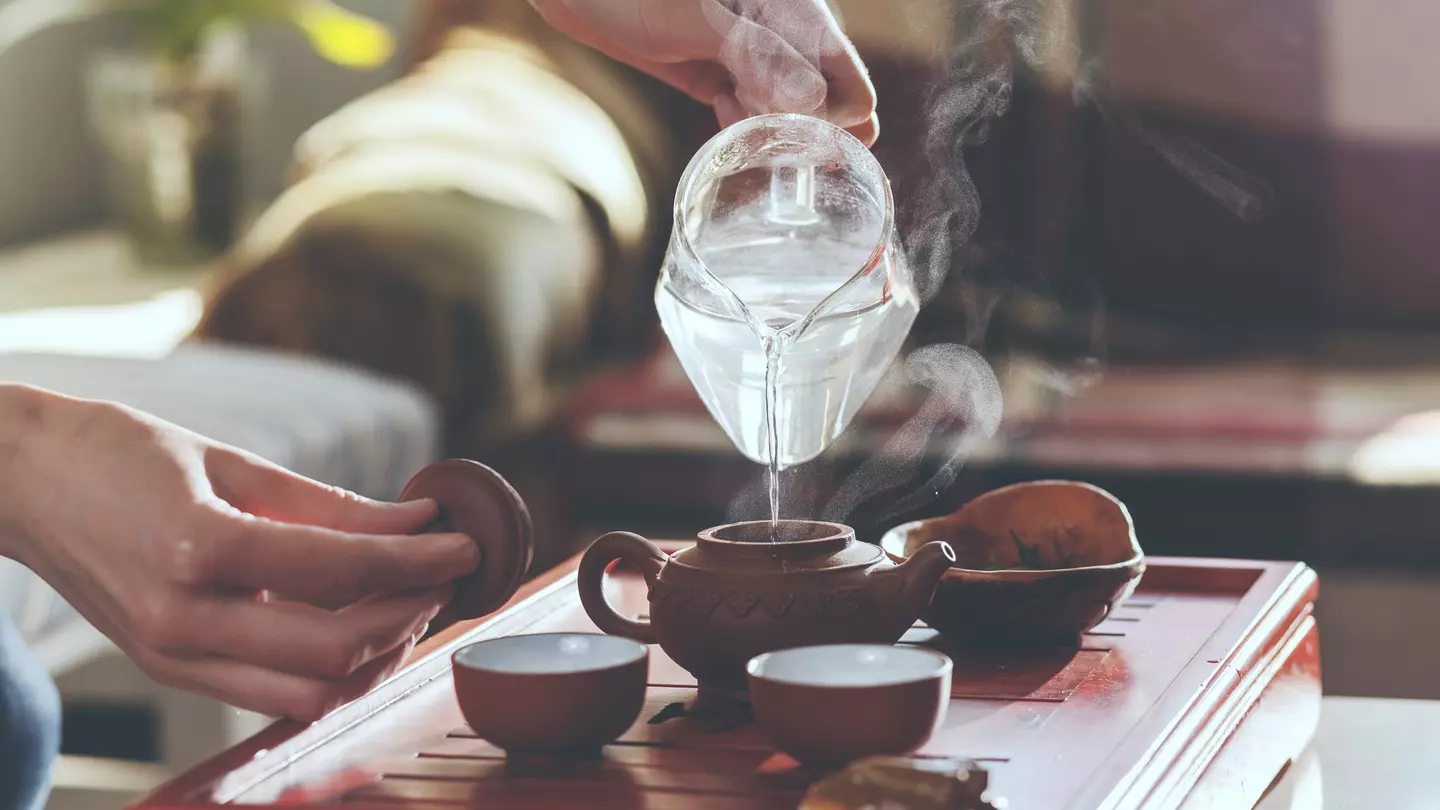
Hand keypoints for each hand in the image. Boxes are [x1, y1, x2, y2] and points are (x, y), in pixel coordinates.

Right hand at [0, 387, 478, 721]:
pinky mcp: (169, 670)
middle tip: (438, 578)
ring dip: (375, 656)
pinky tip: (351, 625)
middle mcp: (182, 618)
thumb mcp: (233, 462)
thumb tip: (417, 520)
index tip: (461, 546)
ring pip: (311, 693)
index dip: (417, 560)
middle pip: (337, 650)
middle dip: (408, 615)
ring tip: (402, 603)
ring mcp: (172, 655)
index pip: (341, 569)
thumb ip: (332, 504)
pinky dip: (328, 672)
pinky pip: (272, 694)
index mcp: (197, 547)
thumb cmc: (119, 454)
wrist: (21, 484)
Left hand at [528, 0, 878, 144]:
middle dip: (801, 129)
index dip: (835, 121)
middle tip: (760, 125)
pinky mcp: (725, 72)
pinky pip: (755, 112)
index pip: (851, 87)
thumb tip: (813, 103)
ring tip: (732, 110)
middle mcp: (788, 35)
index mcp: (798, 11)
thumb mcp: (699, 20)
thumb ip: (757, 57)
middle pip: (828, 107)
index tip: (793, 132)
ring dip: (769, 130)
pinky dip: (744, 124)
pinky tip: (723, 113)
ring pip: (790, 115)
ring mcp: (758, 56)